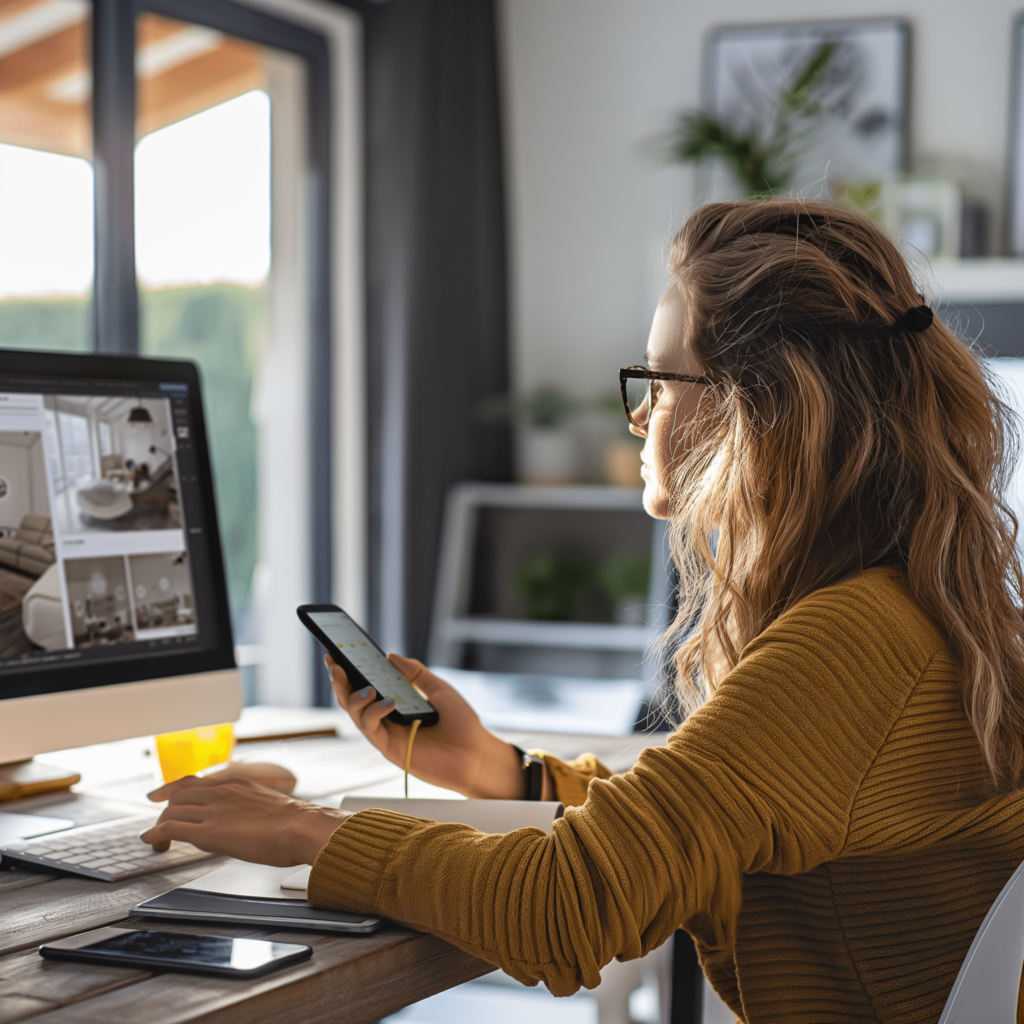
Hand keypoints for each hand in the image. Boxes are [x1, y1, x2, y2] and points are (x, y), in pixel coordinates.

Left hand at [141, 775, 347, 864]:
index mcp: (236, 783)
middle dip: (165, 810)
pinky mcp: (209, 831)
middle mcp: (221, 791)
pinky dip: (155, 835)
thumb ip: (249, 806)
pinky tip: (153, 843)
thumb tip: (247, 819)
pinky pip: (170, 829)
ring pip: (171, 811)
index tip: (160, 794)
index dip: (171, 788)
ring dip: (160, 826)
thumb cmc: (294, 821)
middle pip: (178, 795)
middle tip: (160, 826)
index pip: (194, 780)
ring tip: (158, 841)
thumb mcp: (268, 803)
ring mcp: (214, 810)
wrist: (301, 827)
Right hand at [328, 654, 525, 798]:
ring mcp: (387, 735)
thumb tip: (389, 655)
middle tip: (334, 663)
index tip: (337, 652)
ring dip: (353, 697)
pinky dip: (374, 713)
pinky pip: (372, 730)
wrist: (477, 755)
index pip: (366, 684)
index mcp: (396, 703)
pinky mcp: (390, 750)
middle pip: (353, 699)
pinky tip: (387, 702)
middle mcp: (386, 719)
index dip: (350, 670)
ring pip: (356, 715)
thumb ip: (414, 673)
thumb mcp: (438, 689)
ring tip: (365, 687)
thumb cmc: (462, 723)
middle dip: (340, 681)